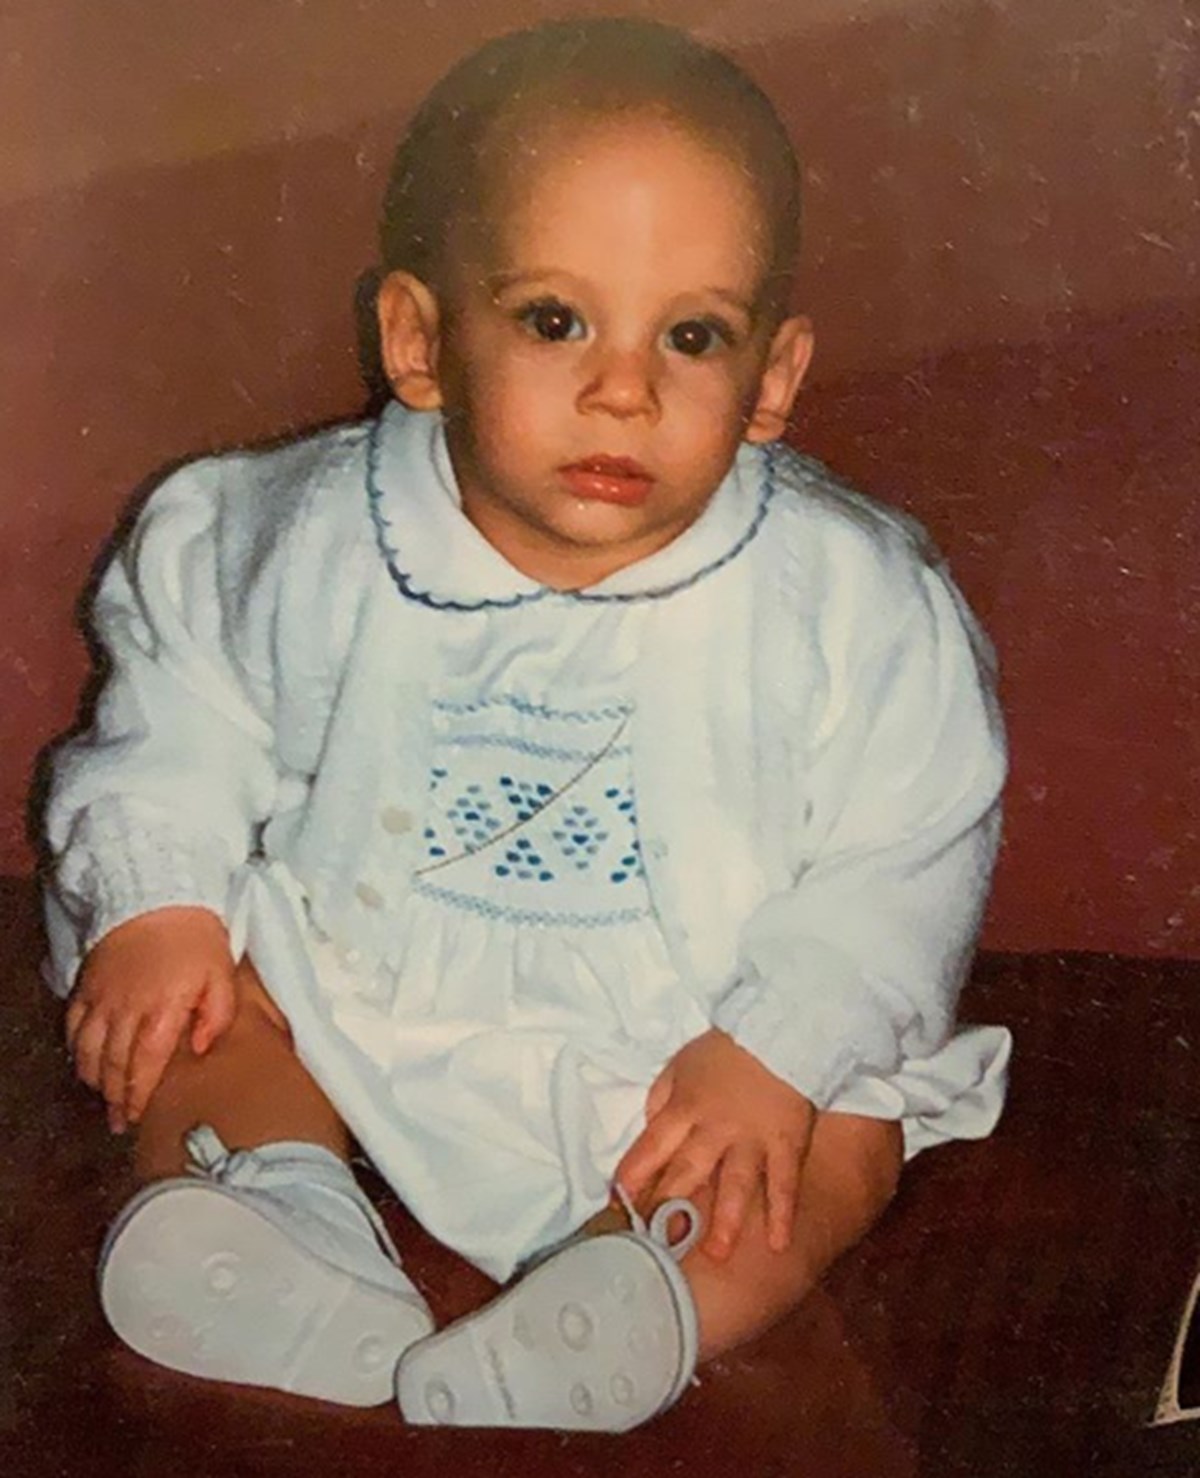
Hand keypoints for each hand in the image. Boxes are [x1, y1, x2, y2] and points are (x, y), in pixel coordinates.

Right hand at [65, 907, 236, 1134]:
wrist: (158, 894)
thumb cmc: (197, 938)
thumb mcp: (222, 974)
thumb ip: (217, 1016)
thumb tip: (200, 1050)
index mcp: (162, 1011)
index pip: (145, 1066)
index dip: (138, 1096)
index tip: (136, 1117)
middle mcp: (126, 1011)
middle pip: (114, 1066)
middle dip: (115, 1098)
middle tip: (119, 1120)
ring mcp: (102, 999)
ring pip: (89, 1051)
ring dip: (94, 1079)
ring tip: (102, 1097)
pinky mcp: (87, 985)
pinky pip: (74, 1026)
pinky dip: (76, 1050)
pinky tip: (84, 1062)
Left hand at [615, 1029, 815, 1260]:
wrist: (781, 1030)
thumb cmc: (725, 1050)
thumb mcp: (680, 1064)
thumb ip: (662, 1099)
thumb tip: (650, 1130)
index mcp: (683, 1109)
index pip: (649, 1149)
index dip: (631, 1179)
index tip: (617, 1208)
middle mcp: (714, 1129)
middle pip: (687, 1172)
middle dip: (670, 1208)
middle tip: (659, 1248)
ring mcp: (752, 1139)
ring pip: (736, 1183)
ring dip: (726, 1220)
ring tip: (717, 1255)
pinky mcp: (786, 1142)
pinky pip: (784, 1182)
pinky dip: (783, 1212)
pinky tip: (779, 1244)